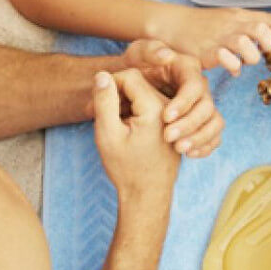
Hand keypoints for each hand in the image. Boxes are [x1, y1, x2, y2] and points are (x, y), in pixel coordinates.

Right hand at [92, 69, 180, 200]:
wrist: (148, 195)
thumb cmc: (126, 168)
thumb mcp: (108, 134)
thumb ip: (105, 102)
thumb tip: (103, 74)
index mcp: (155, 107)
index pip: (130, 76)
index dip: (110, 85)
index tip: (96, 104)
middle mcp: (170, 107)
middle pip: (139, 83)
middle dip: (117, 94)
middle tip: (97, 114)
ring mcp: (174, 115)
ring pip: (145, 93)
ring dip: (126, 103)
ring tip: (111, 125)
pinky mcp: (173, 122)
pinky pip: (152, 105)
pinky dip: (136, 112)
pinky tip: (126, 130)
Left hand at [121, 40, 223, 157]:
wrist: (131, 87)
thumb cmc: (133, 66)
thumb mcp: (137, 53)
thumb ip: (149, 51)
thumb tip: (167, 56)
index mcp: (188, 68)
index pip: (194, 86)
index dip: (183, 103)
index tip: (165, 118)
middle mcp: (199, 86)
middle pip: (207, 106)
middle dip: (190, 124)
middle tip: (169, 138)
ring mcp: (202, 104)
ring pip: (215, 122)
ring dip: (200, 138)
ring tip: (180, 149)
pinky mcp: (202, 121)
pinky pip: (214, 136)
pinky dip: (206, 146)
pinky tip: (189, 155)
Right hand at [150, 6, 270, 75]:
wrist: (171, 24)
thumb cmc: (203, 25)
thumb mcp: (230, 19)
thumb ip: (250, 28)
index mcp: (241, 15)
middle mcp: (232, 23)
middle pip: (261, 29)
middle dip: (270, 44)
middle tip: (266, 54)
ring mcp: (218, 36)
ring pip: (245, 43)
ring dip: (252, 57)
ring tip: (247, 61)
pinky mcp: (205, 51)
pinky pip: (225, 58)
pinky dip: (233, 66)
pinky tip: (232, 68)